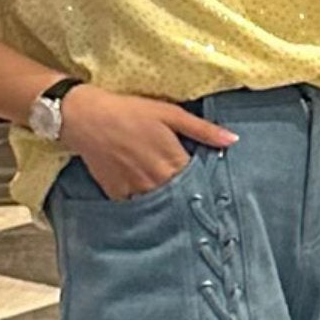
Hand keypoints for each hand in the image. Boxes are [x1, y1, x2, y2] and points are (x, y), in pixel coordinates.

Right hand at [60, 86, 236, 200]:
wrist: (86, 118)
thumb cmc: (130, 112)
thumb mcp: (170, 114)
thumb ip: (202, 130)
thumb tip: (233, 140)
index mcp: (173, 160)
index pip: (198, 183)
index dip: (205, 186)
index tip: (211, 190)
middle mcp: (156, 180)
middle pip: (181, 198)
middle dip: (188, 199)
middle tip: (196, 202)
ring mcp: (135, 190)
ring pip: (160, 207)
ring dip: (168, 205)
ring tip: (176, 205)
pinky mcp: (118, 194)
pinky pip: (137, 207)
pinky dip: (145, 207)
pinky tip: (150, 202)